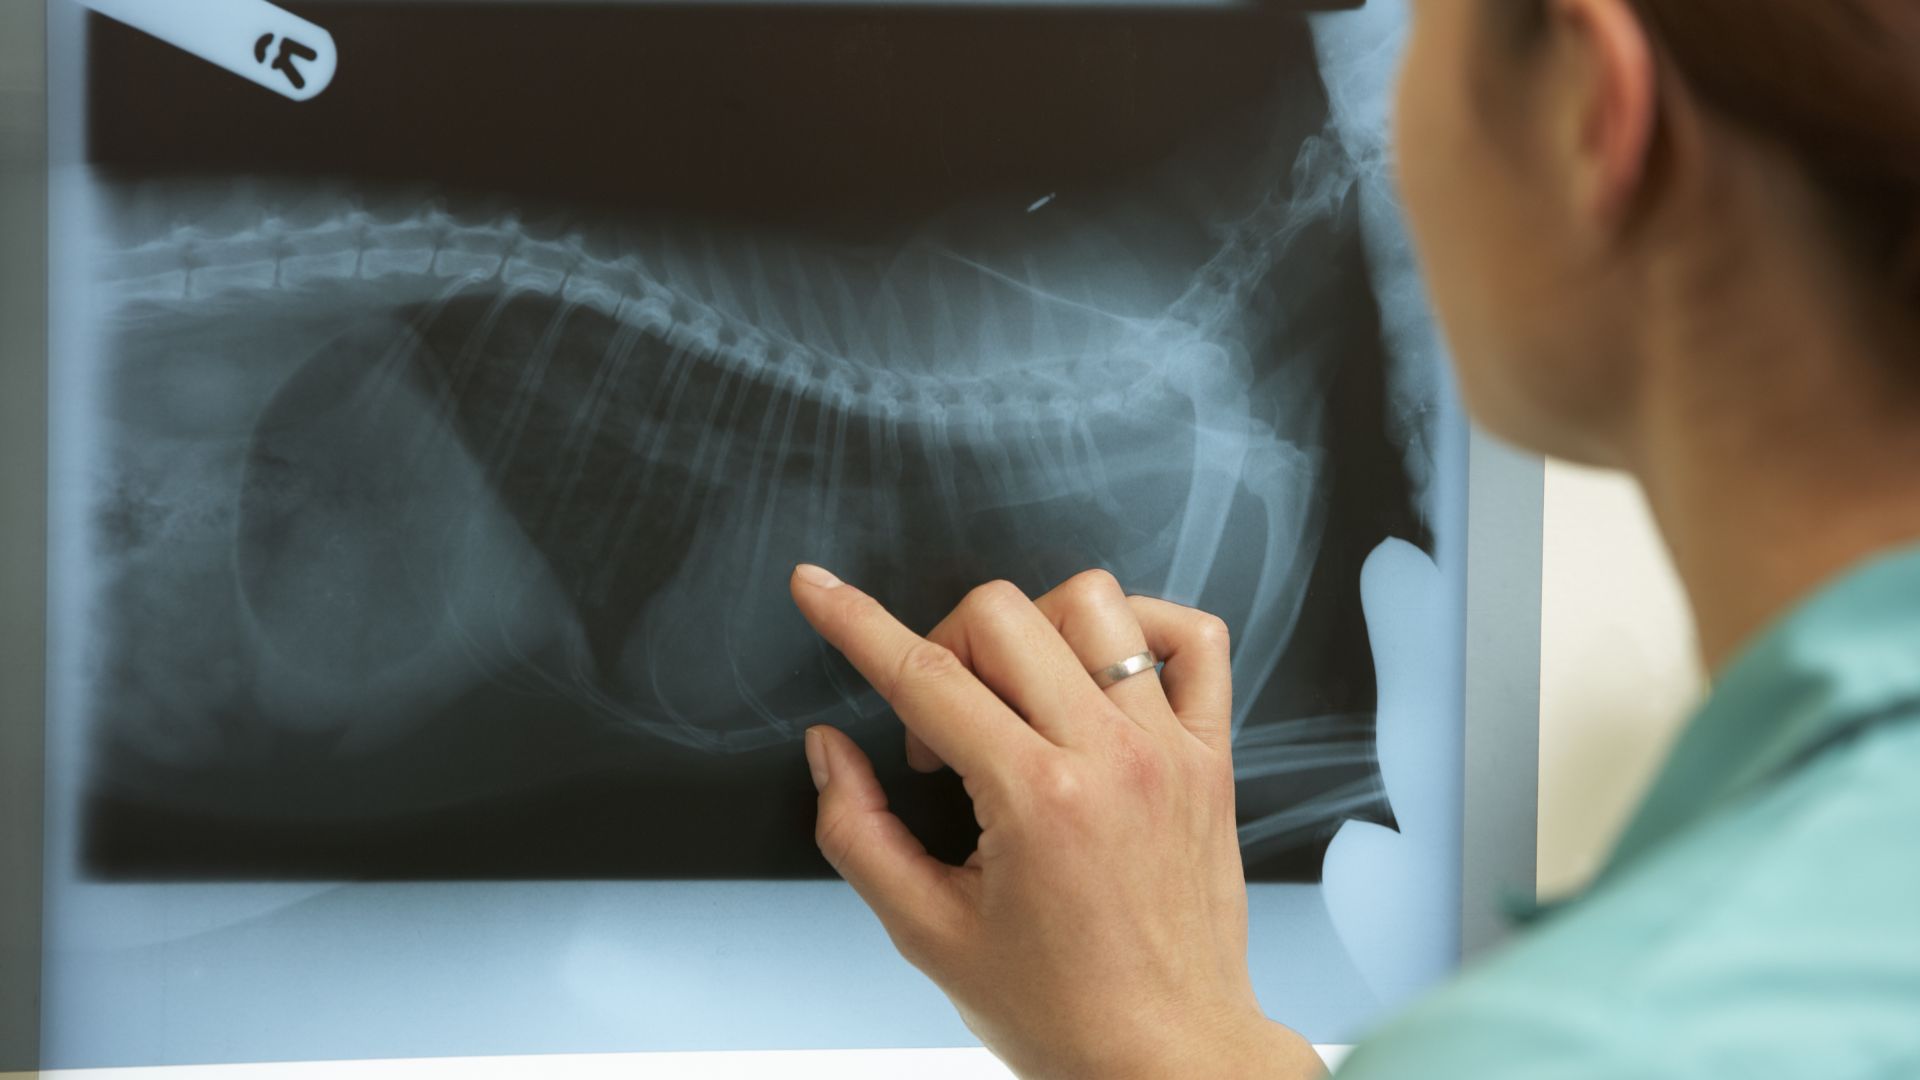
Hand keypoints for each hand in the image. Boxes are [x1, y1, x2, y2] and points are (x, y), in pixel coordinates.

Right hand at [788, 565, 1324, 1079]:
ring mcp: (1170, 749)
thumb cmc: (1059, 1011)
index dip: (854, 622)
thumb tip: (829, 748)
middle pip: (1003, 616)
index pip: (924, 676)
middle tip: (939, 730)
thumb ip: (858, 832)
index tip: (816, 589)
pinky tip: (1100, 673)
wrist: (1169, 1056)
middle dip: (941, 646)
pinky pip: (1194, 638)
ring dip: (1032, 630)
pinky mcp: (1213, 757)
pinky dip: (1142, 628)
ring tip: (1017, 700)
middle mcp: (1110, 757)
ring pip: (1095, 605)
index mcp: (1037, 801)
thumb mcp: (927, 934)